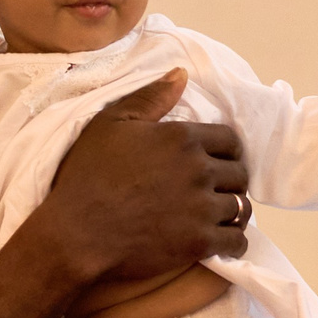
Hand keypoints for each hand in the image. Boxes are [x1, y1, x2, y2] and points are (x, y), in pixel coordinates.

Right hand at [33, 72, 249, 287]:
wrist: (77, 234)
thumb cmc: (88, 175)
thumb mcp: (110, 124)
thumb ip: (150, 97)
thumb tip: (181, 74)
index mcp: (182, 138)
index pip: (230, 140)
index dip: (224, 150)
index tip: (213, 162)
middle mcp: (199, 170)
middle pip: (239, 174)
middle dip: (230, 181)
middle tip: (213, 190)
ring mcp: (202, 209)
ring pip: (240, 208)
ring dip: (231, 211)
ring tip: (216, 216)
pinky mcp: (200, 243)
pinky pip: (236, 243)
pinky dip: (232, 242)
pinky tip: (219, 241)